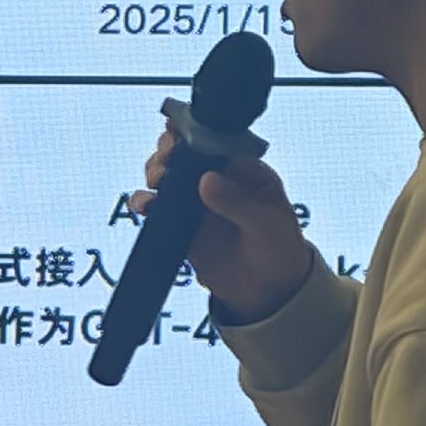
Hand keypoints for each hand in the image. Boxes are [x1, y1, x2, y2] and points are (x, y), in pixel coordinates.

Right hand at [134, 137, 320, 323]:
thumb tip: (206, 180)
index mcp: (247, 172)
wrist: (270, 296)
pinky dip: (146, 203)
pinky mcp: (182, 226)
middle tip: (165, 160)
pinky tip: (145, 206)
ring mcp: (199, 204)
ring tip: (157, 181)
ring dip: (156, 172)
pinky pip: (158, 208)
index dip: (195, 132)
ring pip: (169, 176)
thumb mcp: (266, 226)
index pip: (217, 142)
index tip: (176, 130)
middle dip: (170, 151)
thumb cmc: (280, 253)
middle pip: (187, 154)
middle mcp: (220, 182)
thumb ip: (237, 203)